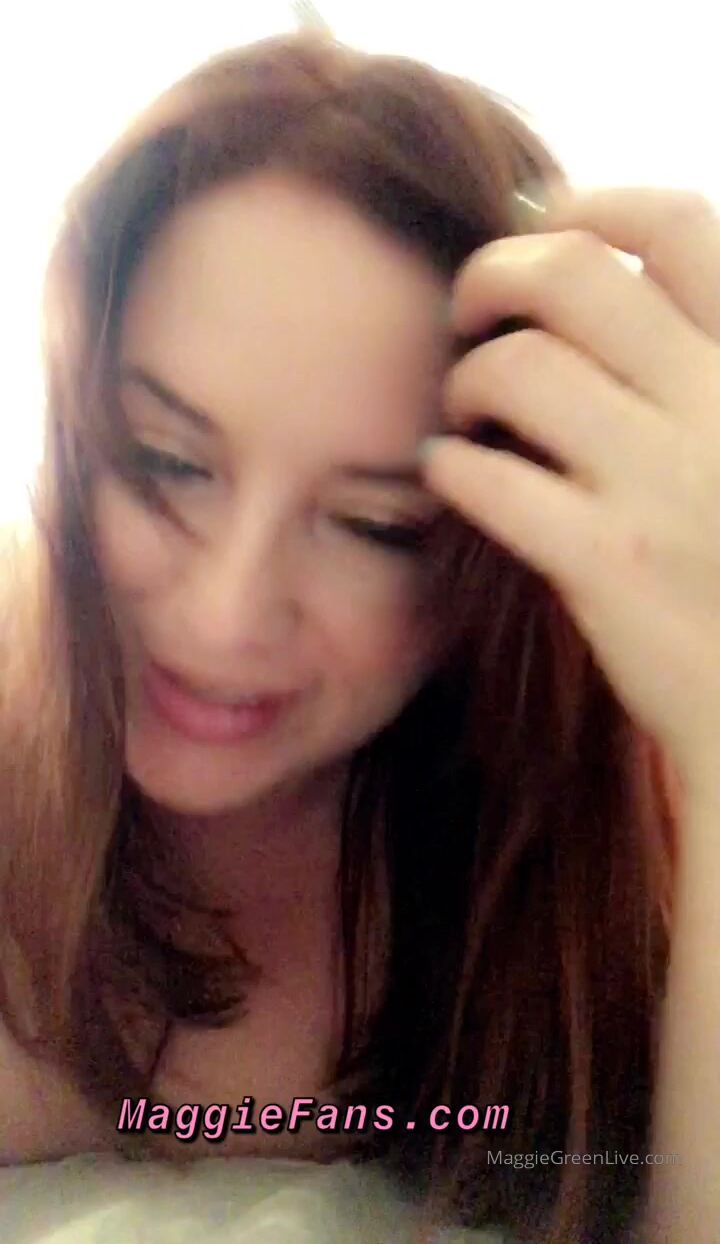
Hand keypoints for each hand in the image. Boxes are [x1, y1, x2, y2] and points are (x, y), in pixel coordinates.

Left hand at [419, 187, 719, 790]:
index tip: (540, 216)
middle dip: (496, 273)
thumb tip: (606, 274)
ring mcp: (668, 486)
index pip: (680, 226)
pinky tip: (448, 472)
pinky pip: (490, 480)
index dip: (594, 203)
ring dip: (466, 378)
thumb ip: (700, 366)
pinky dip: (450, 465)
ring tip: (463, 407)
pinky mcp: (610, 563)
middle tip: (469, 306)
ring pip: (518, 370)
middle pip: (574, 275)